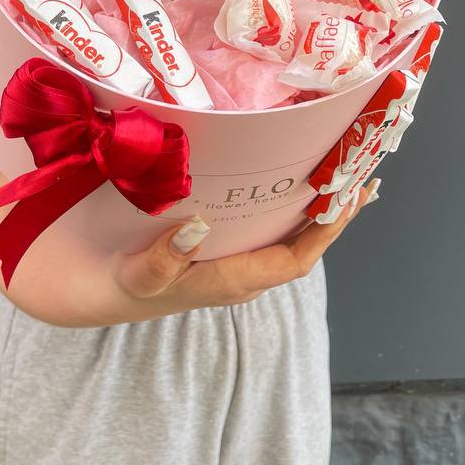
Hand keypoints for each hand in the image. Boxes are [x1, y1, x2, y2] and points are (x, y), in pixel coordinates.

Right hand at [109, 180, 378, 319]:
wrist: (103, 290)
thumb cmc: (125, 283)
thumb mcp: (140, 274)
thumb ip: (166, 257)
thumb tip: (197, 227)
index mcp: (232, 282)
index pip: (293, 261)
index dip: (324, 233)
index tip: (348, 200)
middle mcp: (244, 274)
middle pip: (302, 246)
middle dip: (333, 214)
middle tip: (361, 174)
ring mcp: (237, 261)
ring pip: (290, 236)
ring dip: (318, 209)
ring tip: (345, 175)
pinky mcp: (226, 249)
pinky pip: (271, 229)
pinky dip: (292, 207)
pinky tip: (300, 184)